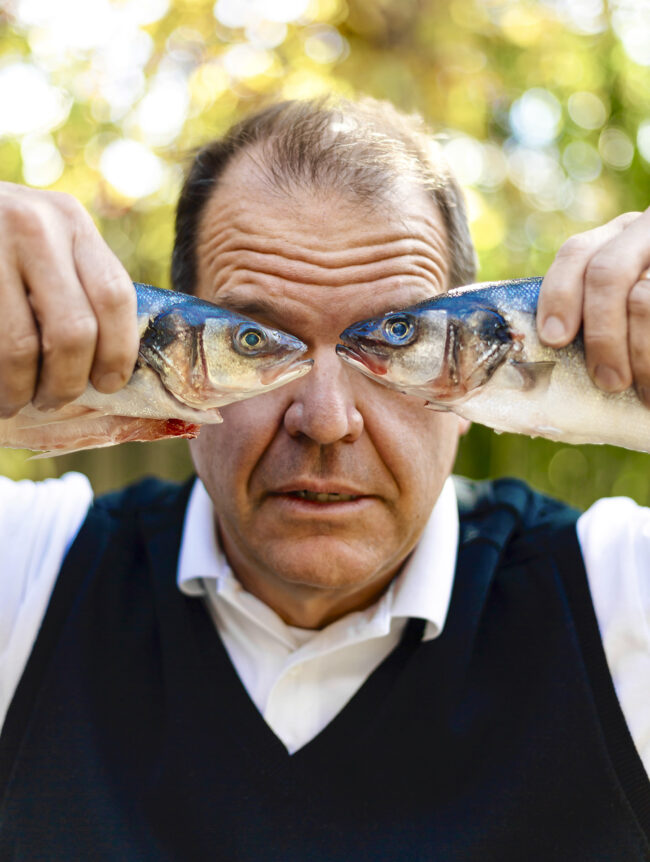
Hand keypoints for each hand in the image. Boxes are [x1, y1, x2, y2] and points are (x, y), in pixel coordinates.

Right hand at [0, 182, 138, 415]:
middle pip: (75, 329)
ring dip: (20, 389)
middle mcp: (35, 226)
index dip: (118, 352)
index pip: (114, 297)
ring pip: (22, 346)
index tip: (109, 385)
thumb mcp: (43, 241)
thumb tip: (111, 366)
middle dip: (67, 381)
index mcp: (71, 221)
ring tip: (13, 401)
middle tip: (54, 400)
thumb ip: (75, 284)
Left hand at [537, 209, 649, 405]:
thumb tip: (539, 356)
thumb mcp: (619, 305)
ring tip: (644, 391)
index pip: (576, 254)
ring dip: (640, 352)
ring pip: (643, 297)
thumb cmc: (638, 328)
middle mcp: (647, 232)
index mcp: (619, 237)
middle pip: (606, 273)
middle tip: (607, 382)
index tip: (555, 339)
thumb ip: (592, 311)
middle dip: (601, 334)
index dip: (559, 295)